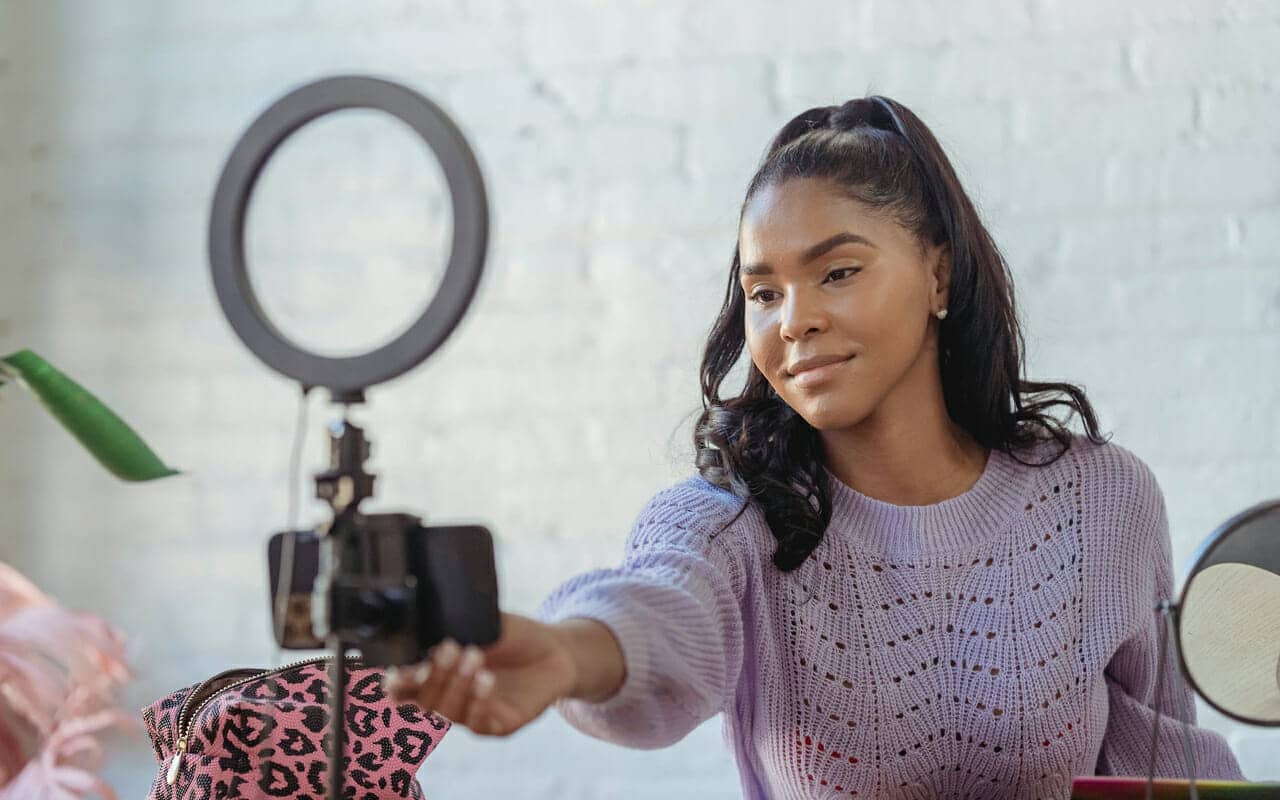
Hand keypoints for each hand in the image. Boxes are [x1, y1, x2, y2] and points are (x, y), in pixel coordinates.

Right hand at [382, 611, 578, 736]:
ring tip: (474, 655)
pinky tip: (486, 680)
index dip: (397, 683)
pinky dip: (479, 702)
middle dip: (430, 677)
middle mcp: (452, 698)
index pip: (406, 686)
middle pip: (424, 702)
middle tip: (447, 649)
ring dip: (457, 685)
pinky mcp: (500, 725)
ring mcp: (474, 714)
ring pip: (449, 713)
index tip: (397, 671)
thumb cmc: (515, 636)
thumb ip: (456, 628)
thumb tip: (427, 630)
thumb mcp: (485, 623)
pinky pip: (480, 723)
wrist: (557, 648)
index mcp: (439, 674)